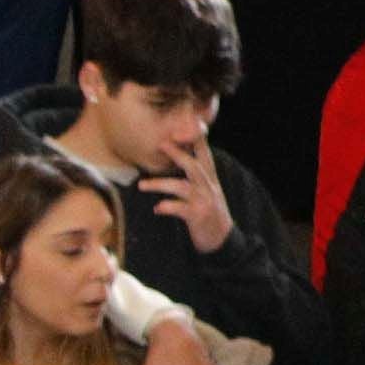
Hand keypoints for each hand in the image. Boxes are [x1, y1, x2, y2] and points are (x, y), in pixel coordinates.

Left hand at [143, 134, 237, 255]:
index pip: (205, 155)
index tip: (190, 124)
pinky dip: (167, 207)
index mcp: (209, 179)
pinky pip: (180, 209)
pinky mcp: (198, 216)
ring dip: (160, 184)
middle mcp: (208, 187)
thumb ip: (196, 176)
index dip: (198, 140)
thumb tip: (181, 159)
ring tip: (142, 185)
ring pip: (181, 187)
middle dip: (178, 154)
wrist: (223, 240)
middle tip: (162, 144)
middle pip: (193, 166)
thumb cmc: (209, 214)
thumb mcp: (207, 192)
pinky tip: (157, 208)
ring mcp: (204, 201)